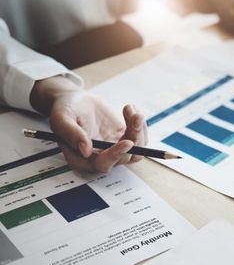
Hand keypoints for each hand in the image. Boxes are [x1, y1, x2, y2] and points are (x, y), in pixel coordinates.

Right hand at [30, 76, 147, 172]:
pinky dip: (140, 124)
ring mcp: (114, 149)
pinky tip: (130, 110)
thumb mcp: (62, 118)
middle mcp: (100, 157)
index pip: (101, 164)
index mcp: (81, 158)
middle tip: (135, 116)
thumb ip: (72, 133)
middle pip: (124, 158)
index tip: (127, 142)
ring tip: (130, 109)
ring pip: (136, 150)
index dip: (115, 155)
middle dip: (134, 137)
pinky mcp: (124, 139)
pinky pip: (140, 138)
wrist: (77, 101)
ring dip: (140, 130)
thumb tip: (85, 150)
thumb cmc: (66, 110)